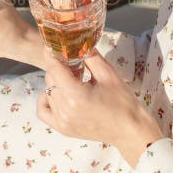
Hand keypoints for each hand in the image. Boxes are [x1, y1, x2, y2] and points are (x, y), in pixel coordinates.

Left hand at [36, 49, 163, 166]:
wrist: (129, 130)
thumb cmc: (122, 102)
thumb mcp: (108, 74)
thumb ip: (90, 56)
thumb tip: (77, 43)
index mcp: (75, 95)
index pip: (53, 68)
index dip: (52, 54)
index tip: (53, 45)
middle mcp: (64, 110)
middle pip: (50, 79)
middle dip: (60, 68)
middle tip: (76, 65)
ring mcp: (62, 121)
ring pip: (48, 92)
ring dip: (57, 82)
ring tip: (74, 80)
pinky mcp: (63, 128)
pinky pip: (43, 111)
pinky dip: (47, 99)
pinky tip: (60, 93)